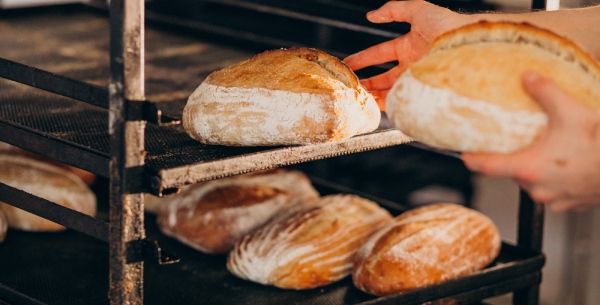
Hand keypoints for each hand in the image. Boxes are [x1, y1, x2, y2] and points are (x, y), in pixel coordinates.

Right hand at [343, 0, 473, 108]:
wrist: (468, 44)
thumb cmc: (447, 25)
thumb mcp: (418, 10)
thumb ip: (394, 9)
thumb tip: (371, 16)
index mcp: (408, 46)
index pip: (380, 54)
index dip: (363, 59)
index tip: (347, 64)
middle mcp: (412, 64)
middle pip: (383, 77)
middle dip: (366, 82)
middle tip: (350, 87)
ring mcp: (417, 79)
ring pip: (390, 91)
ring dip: (375, 95)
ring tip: (360, 99)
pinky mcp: (424, 91)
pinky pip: (403, 101)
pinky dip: (389, 105)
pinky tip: (377, 107)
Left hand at [462, 72, 599, 211]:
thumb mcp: (568, 110)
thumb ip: (543, 92)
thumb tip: (527, 78)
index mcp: (528, 168)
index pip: (486, 167)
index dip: (471, 159)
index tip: (463, 155)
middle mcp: (537, 189)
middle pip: (511, 173)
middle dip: (514, 158)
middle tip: (521, 142)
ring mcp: (555, 200)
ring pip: (533, 184)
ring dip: (536, 169)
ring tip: (550, 151)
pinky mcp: (572, 205)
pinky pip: (554, 192)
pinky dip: (556, 179)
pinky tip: (568, 164)